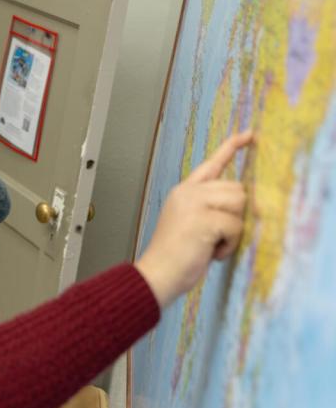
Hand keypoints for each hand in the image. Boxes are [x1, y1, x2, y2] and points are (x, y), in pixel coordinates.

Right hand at [135, 130, 252, 307]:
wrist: (157, 273)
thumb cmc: (174, 255)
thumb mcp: (191, 223)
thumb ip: (210, 207)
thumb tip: (244, 203)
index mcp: (183, 191)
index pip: (212, 164)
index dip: (232, 147)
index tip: (249, 134)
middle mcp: (188, 192)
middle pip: (236, 188)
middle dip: (236, 214)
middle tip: (218, 236)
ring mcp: (195, 203)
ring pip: (239, 203)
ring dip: (234, 230)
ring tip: (213, 245)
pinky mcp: (204, 219)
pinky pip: (236, 226)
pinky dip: (229, 244)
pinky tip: (211, 252)